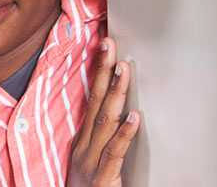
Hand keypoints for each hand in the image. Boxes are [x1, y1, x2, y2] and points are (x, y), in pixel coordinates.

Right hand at [67, 38, 140, 186]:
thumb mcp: (90, 162)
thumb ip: (102, 141)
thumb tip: (119, 115)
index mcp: (82, 141)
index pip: (90, 99)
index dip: (97, 73)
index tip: (104, 47)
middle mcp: (84, 146)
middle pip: (94, 102)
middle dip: (103, 71)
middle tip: (110, 43)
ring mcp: (91, 161)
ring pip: (104, 121)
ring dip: (114, 93)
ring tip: (123, 69)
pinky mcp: (102, 178)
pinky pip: (114, 152)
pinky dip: (124, 134)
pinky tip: (134, 117)